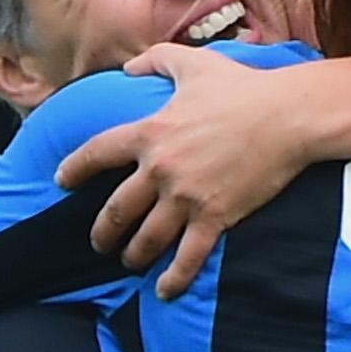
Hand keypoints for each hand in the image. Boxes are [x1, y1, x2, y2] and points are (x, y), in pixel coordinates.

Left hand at [52, 42, 306, 299]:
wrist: (287, 117)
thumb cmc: (243, 87)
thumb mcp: (193, 63)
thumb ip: (155, 60)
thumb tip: (129, 68)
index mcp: (150, 132)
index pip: (97, 153)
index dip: (74, 169)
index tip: (62, 181)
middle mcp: (160, 169)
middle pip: (117, 210)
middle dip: (103, 231)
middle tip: (99, 242)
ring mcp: (186, 197)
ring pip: (146, 238)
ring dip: (133, 255)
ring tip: (129, 262)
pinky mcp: (214, 218)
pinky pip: (187, 257)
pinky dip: (173, 279)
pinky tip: (163, 292)